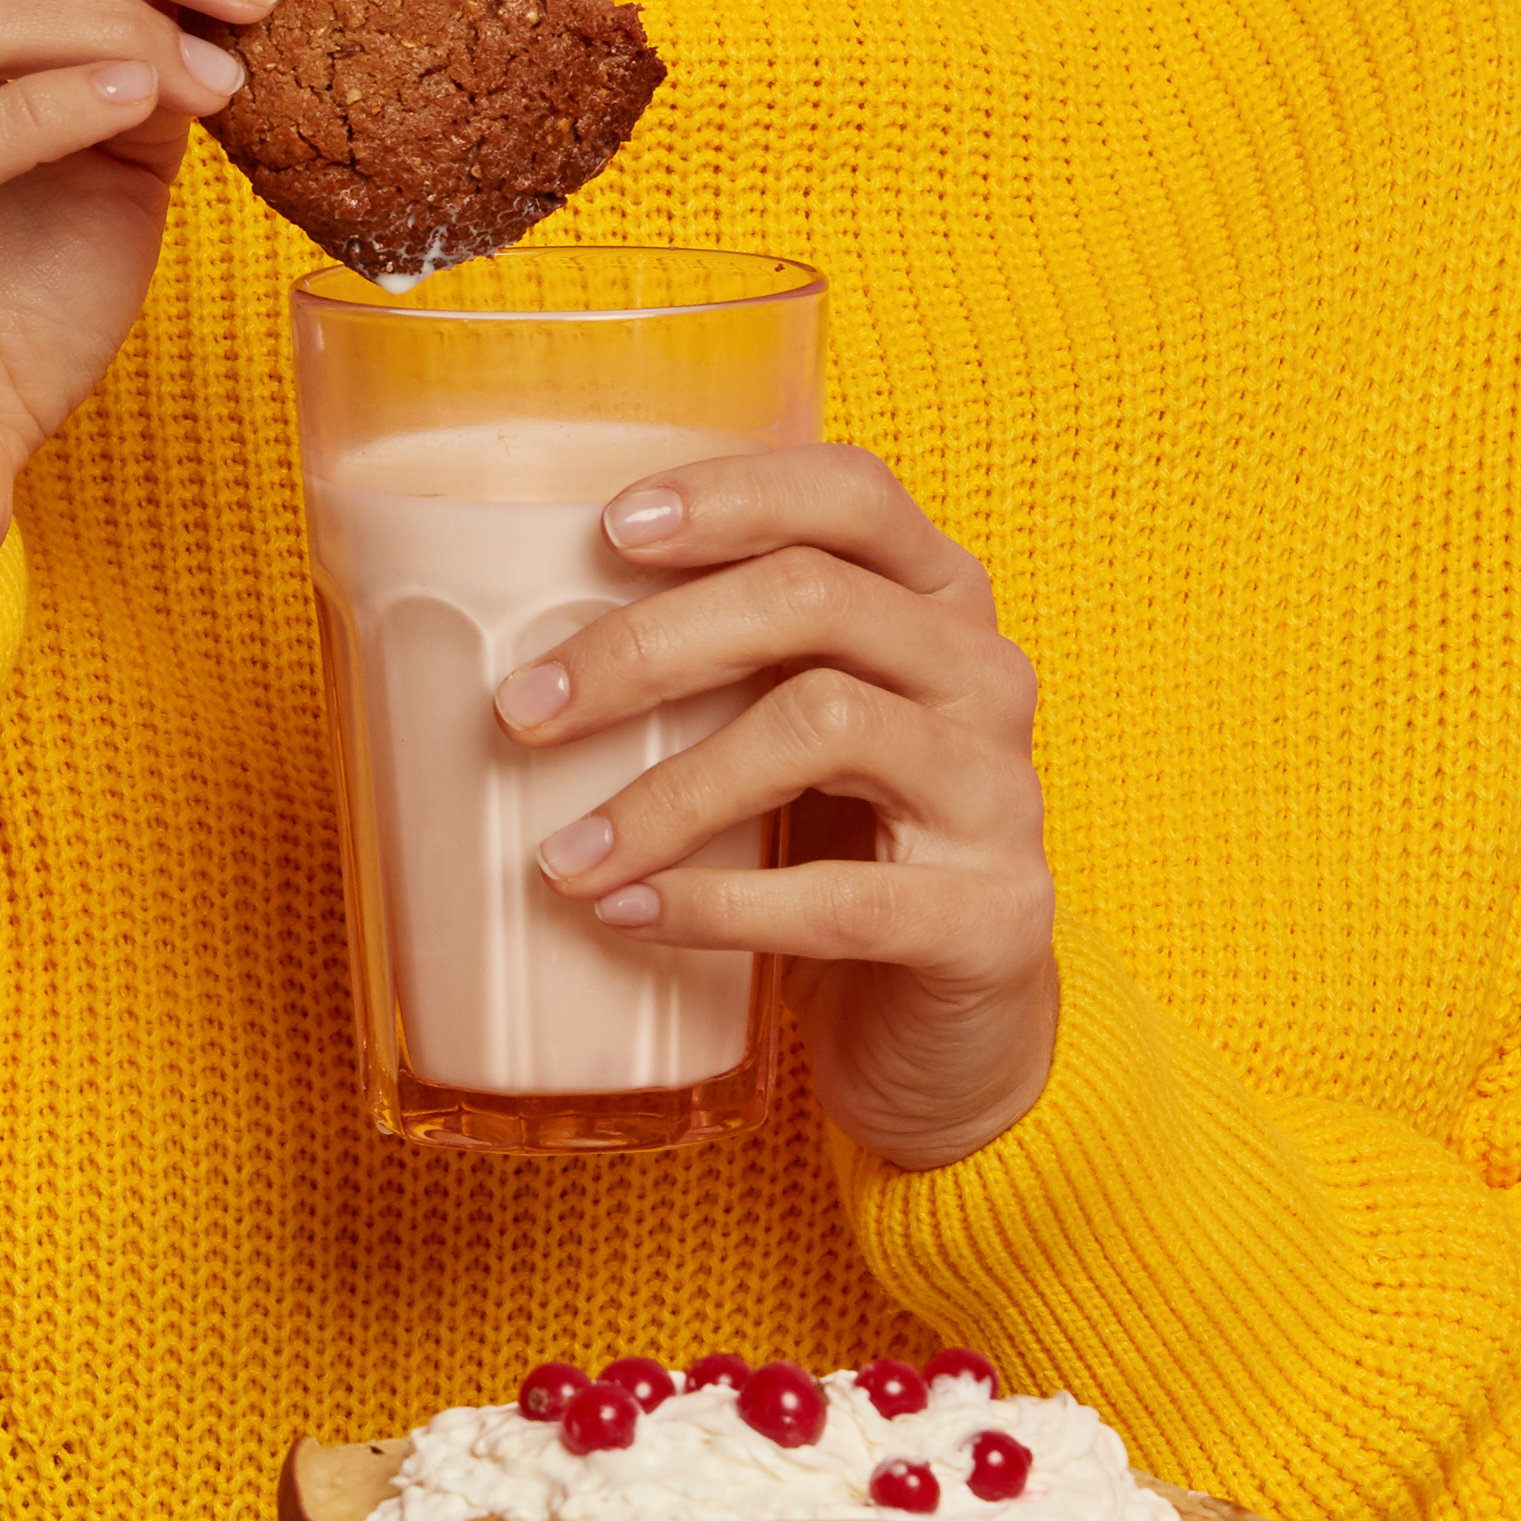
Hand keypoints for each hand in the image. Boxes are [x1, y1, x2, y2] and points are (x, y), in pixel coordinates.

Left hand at [504, 445, 1061, 1171]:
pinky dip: (717, 905)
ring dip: (668, 792)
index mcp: (940, 602)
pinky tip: (630, 915)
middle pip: (815, 600)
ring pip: (825, 727)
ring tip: (563, 854)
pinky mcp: (991, 915)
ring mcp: (1001, 793)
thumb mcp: (794, 736)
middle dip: (647, 647)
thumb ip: (723, 668)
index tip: (608, 531)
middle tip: (524, 711)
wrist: (954, 1028)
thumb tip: (519, 635)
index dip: (734, 493)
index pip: (852, 493)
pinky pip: (842, 896)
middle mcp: (985, 676)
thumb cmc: (844, 852)